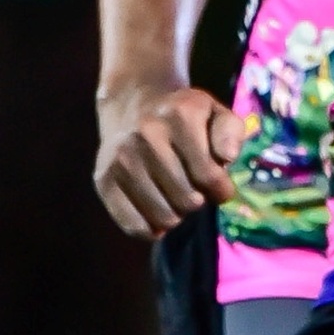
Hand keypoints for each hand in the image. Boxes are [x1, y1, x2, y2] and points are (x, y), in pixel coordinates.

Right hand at [95, 78, 239, 240]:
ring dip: (177, 215)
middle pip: (188, 200)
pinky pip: (134, 226)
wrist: (133, 106)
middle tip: (194, 189)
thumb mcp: (214, 113)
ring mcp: (121, 158)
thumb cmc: (184, 118)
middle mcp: (146, 134)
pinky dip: (151, 229)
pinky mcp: (103, 180)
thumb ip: (230, 133)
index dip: (222, 190)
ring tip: (176, 196)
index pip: (209, 176)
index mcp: (179, 115)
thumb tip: (227, 158)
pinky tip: (157, 211)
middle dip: (199, 201)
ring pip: (164, 217)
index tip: (220, 187)